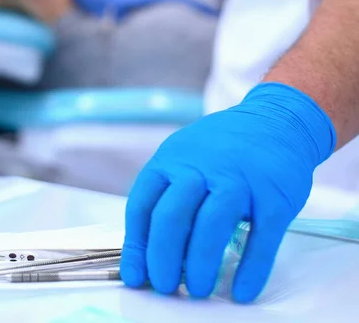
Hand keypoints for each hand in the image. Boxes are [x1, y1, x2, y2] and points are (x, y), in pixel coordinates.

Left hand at [121, 83, 335, 302]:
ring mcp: (239, 180)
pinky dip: (250, 269)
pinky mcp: (274, 196)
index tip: (137, 276)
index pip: (142, 205)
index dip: (137, 246)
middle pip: (171, 216)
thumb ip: (167, 196)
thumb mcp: (185, 158)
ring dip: (201, 264)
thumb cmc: (222, 149)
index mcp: (173, 159)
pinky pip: (260, 238)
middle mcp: (202, 167)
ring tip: (198, 289)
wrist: (275, 120)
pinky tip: (241, 291)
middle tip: (167, 287)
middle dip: (164, 259)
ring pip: (211, 226)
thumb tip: (149, 252)